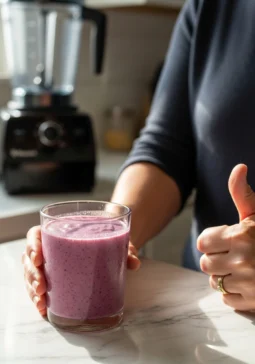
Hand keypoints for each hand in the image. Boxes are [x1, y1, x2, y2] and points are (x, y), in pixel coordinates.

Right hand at [22, 226, 140, 315]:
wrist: (111, 246)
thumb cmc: (107, 239)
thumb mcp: (117, 240)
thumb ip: (125, 249)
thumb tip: (134, 263)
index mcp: (60, 231)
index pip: (37, 234)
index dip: (33, 245)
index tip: (39, 258)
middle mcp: (51, 247)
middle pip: (30, 258)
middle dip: (32, 274)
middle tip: (42, 287)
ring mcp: (50, 264)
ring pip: (31, 274)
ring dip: (32, 289)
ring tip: (41, 302)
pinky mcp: (54, 278)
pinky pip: (39, 287)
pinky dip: (38, 298)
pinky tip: (42, 308)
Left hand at [198, 164, 254, 310]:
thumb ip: (242, 193)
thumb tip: (239, 167)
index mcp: (240, 236)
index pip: (202, 242)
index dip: (212, 240)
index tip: (225, 240)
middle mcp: (243, 260)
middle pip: (205, 263)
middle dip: (216, 258)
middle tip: (233, 254)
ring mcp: (248, 283)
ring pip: (214, 282)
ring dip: (224, 275)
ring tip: (241, 268)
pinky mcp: (253, 302)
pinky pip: (226, 298)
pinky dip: (233, 293)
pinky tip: (247, 283)